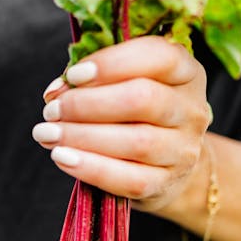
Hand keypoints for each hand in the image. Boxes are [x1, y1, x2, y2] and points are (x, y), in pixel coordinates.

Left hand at [32, 36, 209, 214]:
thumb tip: (56, 90)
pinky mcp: (166, 184)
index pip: (158, 56)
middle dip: (88, 104)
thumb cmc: (137, 118)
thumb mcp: (126, 86)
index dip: (111, 63)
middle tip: (52, 110)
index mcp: (187, 73)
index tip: (73, 75)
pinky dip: (91, 168)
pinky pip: (129, 179)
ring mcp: (184, 150)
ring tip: (48, 133)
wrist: (165, 169)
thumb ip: (95, 80)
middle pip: (142, 99)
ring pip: (136, 141)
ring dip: (83, 136)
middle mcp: (192, 110)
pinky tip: (63, 158)